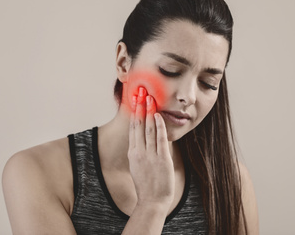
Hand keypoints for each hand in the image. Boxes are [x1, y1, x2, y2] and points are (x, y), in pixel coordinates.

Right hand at [128, 87, 174, 208]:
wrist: (152, 202)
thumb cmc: (146, 185)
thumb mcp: (137, 166)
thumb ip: (140, 152)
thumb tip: (144, 140)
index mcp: (132, 153)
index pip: (133, 129)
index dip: (134, 113)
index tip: (134, 101)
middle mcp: (139, 152)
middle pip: (139, 125)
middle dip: (140, 107)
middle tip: (140, 92)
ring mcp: (150, 155)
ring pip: (149, 129)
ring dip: (150, 112)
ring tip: (150, 99)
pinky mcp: (162, 159)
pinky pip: (161, 139)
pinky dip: (160, 126)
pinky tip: (159, 115)